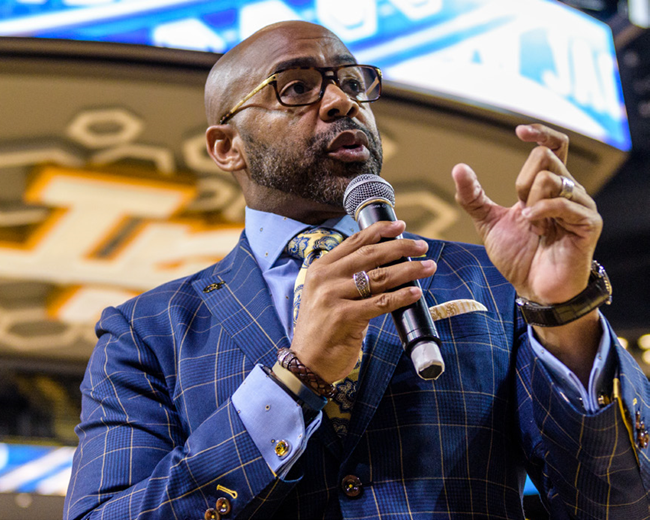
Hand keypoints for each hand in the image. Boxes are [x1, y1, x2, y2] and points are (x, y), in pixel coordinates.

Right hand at [290, 220, 435, 382]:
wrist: (306, 362)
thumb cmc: (322, 329)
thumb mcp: (325, 295)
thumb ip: (345, 277)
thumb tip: (384, 263)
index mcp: (320, 269)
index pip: (354, 241)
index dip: (380, 230)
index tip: (400, 225)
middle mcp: (325, 279)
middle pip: (370, 254)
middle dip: (401, 247)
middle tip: (422, 247)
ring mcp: (333, 297)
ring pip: (380, 277)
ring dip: (409, 270)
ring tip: (428, 267)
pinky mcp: (344, 317)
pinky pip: (381, 303)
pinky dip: (401, 297)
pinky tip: (416, 293)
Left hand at [452, 124, 602, 382]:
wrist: (533, 288)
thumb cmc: (517, 255)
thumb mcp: (487, 222)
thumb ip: (473, 196)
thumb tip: (458, 167)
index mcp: (548, 186)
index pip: (554, 145)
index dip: (541, 132)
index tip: (518, 132)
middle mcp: (568, 190)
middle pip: (545, 157)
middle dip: (522, 182)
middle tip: (522, 212)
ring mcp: (581, 205)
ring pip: (551, 178)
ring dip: (531, 203)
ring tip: (534, 227)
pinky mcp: (588, 223)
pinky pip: (562, 202)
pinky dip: (542, 214)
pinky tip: (540, 230)